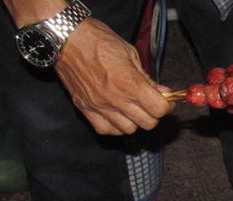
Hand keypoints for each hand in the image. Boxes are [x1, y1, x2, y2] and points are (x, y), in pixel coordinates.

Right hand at [55, 17, 174, 134]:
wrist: (65, 38)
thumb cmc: (97, 40)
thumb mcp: (129, 53)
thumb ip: (146, 77)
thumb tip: (162, 92)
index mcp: (129, 83)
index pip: (158, 109)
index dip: (166, 106)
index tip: (165, 101)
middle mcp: (115, 99)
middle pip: (148, 123)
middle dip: (154, 114)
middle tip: (151, 104)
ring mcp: (99, 106)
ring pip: (129, 130)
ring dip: (135, 121)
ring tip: (132, 108)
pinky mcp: (85, 109)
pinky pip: (106, 130)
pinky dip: (115, 126)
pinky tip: (116, 115)